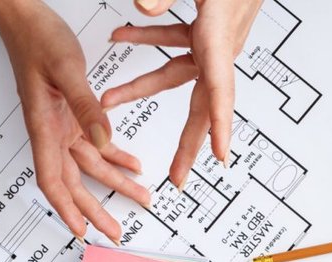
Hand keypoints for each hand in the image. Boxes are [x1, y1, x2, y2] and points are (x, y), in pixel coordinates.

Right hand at [0, 0, 151, 240]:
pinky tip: (132, 165)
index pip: (52, 178)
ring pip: (88, 164)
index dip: (66, 208)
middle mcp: (51, 130)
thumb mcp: (66, 69)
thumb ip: (87, 107)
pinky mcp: (71, 113)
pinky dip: (113, 157)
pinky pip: (93, 144)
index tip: (81, 231)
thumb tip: (105, 141)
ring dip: (114, 184)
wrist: (24, 15)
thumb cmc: (37, 37)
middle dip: (95, 209)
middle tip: (116, 231)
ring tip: (140, 199)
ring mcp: (61, 123)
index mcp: (43, 125)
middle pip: (73, 181)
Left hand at [103, 0, 263, 186]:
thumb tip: (143, 8)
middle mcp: (220, 46)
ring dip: (142, 84)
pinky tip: (123, 37)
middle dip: (188, 141)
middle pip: (204, 104)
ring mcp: (214, 39)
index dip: (219, 126)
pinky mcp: (207, 27)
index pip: (220, 91)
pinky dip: (148, 43)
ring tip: (111, 98)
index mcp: (221, 38)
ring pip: (178, 73)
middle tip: (178, 174)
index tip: (217, 157)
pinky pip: (176, 45)